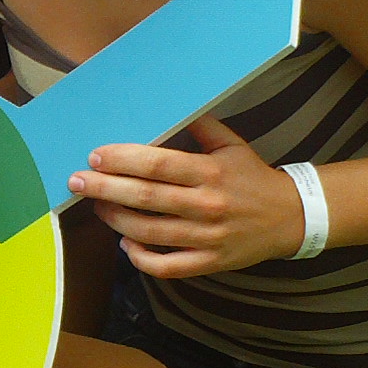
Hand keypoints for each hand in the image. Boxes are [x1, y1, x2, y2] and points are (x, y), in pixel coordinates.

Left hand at [68, 116, 308, 278]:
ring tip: (97, 207)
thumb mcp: (231, 144)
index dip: (122, 161)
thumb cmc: (253, 177)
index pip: (157, 165)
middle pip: (145, 198)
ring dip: (115, 220)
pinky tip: (126, 244)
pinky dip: (141, 258)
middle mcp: (207, 205)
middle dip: (104, 189)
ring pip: (149, 232)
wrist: (290, 217)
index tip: (95, 157)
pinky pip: (167, 266)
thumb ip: (199, 125)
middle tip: (76, 182)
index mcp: (210, 172)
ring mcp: (207, 237)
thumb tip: (166, 101)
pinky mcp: (209, 262)